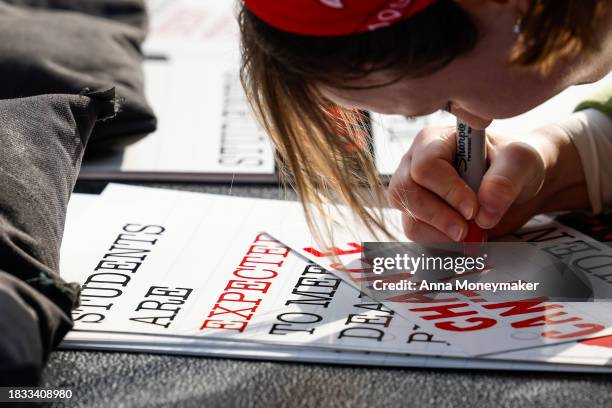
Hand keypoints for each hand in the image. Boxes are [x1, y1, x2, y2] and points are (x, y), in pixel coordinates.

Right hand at [388, 124, 588, 241]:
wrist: (516, 185)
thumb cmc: (513, 164)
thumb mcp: (521, 161)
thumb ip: (506, 179)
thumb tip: (484, 209)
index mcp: (434, 141)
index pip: (425, 166)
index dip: (447, 190)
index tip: (474, 209)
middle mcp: (414, 164)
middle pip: (405, 192)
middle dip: (438, 216)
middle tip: (467, 230)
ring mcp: (413, 192)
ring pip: (408, 217)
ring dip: (440, 234)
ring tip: (471, 234)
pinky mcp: (417, 215)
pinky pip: (416, 234)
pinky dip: (440, 242)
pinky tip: (464, 237)